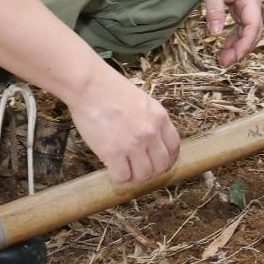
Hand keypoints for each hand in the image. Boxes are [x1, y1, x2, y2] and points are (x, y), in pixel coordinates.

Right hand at [65, 66, 181, 183]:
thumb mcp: (142, 101)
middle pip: (161, 165)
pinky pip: (123, 177)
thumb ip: (150, 120)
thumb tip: (151, 140)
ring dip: (135, 176)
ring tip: (125, 169)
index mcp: (160, 118)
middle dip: (151, 171)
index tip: (159, 163)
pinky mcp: (113, 152)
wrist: (90, 86)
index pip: (174, 147)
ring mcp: (133, 144)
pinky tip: (113, 167)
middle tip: (139, 168)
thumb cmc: (111, 89)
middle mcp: (151, 133)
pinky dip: (119, 176)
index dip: (168, 159)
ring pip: (143, 175)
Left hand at [195, 0, 263, 66]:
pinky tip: (225, 45)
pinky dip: (234, 36)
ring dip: (238, 45)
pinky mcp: (239, 3)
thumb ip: (215, 10)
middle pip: (253, 31)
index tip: (232, 58)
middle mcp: (252, 2)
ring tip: (223, 59)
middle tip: (224, 63)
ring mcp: (246, 3)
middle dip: (242, 49)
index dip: (245, 45)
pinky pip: (241, 24)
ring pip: (248, 29)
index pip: (253, 26)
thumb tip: (216, 34)